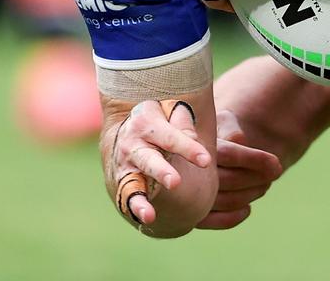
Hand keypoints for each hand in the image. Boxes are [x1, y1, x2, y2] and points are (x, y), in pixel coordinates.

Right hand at [111, 100, 211, 224]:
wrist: (127, 129)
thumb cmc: (161, 120)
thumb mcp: (170, 112)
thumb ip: (182, 121)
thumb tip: (192, 137)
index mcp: (146, 120)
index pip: (171, 136)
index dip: (189, 148)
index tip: (207, 161)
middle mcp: (132, 143)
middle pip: (149, 159)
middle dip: (161, 171)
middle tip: (175, 183)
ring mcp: (126, 165)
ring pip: (133, 183)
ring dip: (140, 200)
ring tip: (149, 215)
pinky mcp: (123, 182)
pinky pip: (127, 197)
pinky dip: (136, 208)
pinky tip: (147, 218)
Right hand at [196, 109, 282, 229]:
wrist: (200, 154)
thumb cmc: (216, 134)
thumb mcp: (223, 122)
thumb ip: (231, 128)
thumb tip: (238, 141)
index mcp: (196, 145)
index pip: (230, 154)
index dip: (256, 160)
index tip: (277, 164)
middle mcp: (188, 172)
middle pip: (230, 180)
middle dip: (258, 177)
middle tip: (274, 173)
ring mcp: (189, 197)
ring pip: (227, 201)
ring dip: (252, 194)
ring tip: (265, 185)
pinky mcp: (193, 216)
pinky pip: (217, 221)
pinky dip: (235, 217)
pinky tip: (247, 208)